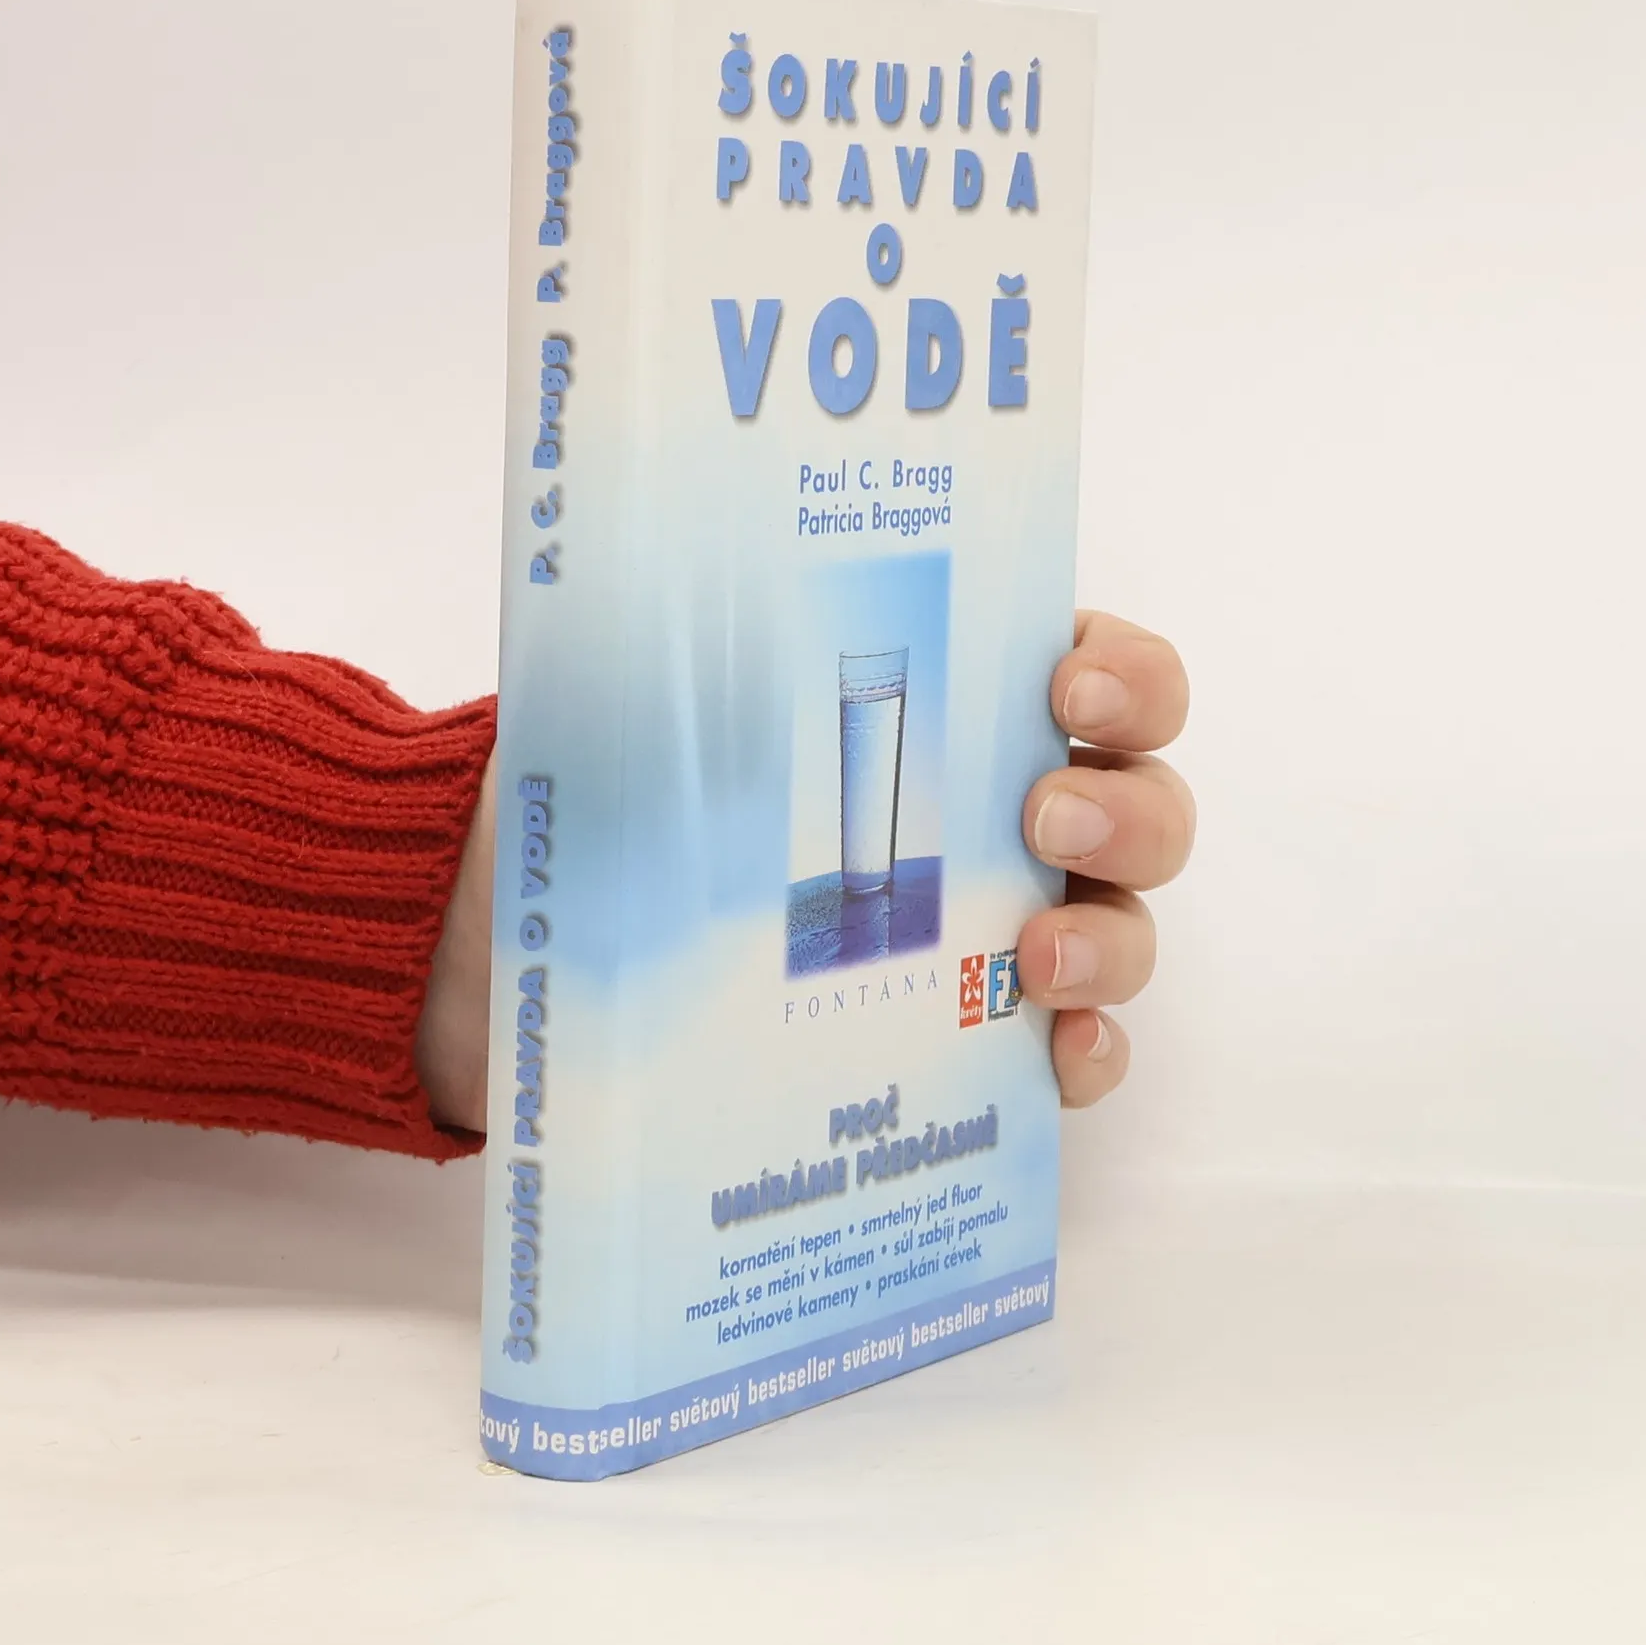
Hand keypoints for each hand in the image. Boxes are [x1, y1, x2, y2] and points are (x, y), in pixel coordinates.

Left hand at [418, 609, 1193, 1134]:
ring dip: (1113, 936)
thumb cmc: (593, 805)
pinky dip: (1085, 1054)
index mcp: (939, 702)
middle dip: (1127, 804)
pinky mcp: (956, 1039)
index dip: (1120, 668)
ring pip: (1123, 924)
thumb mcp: (623, 706)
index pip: (1087, 662)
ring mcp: (983, 930)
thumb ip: (676, 650)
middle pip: (1138, 797)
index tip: (1064, 684)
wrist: (507, 957)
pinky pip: (1066, 1050)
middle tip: (1044, 817)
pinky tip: (1054, 1056)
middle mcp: (990, 810)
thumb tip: (679, 588)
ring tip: (1036, 959)